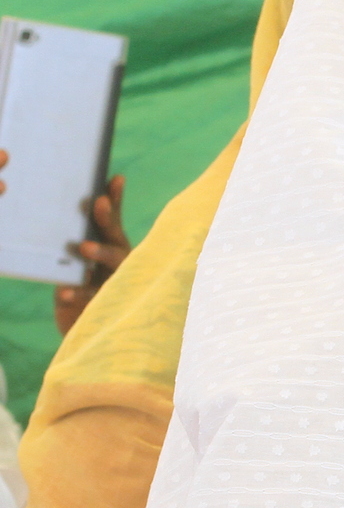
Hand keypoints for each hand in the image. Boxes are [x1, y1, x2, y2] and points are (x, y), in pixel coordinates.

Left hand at [52, 174, 127, 333]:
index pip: (113, 221)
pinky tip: (64, 292)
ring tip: (84, 247)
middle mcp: (119, 263)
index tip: (115, 178)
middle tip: (97, 203)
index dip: (116, 200)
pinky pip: (94, 297)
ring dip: (101, 253)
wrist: (81, 329)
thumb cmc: (79, 290)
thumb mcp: (77, 265)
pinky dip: (78, 293)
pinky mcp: (104, 305)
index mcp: (112, 248)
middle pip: (117, 237)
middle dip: (108, 220)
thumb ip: (74, 244)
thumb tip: (61, 211)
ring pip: (115, 264)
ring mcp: (115, 283)